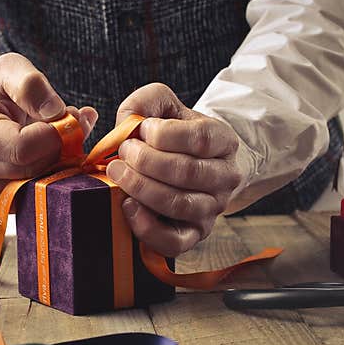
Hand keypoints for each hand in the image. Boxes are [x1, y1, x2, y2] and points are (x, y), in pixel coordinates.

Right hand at [0, 53, 96, 209]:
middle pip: (35, 170)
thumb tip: (55, 112)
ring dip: (61, 163)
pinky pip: (37, 199)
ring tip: (60, 138)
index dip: (54, 135)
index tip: (69, 117)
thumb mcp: (10, 70)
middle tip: (72, 125)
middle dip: (61, 147)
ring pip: (40, 187)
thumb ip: (31, 85)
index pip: (23, 148)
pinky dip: (53, 179)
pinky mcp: (0, 202)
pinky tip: (52, 157)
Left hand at [105, 83, 244, 256]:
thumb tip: (128, 122)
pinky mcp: (194, 235)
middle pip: (186, 172)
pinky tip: (128, 206)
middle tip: (122, 153)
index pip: (201, 138)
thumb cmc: (174, 135)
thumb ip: (146, 102)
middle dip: (145, 161)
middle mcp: (225, 177)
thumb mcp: (164, 107)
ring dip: (141, 188)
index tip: (142, 130)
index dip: (164, 135)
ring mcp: (212, 209)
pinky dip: (146, 227)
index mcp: (224, 141)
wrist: (191, 166)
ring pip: (178, 204)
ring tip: (118, 174)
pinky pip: (173, 241)